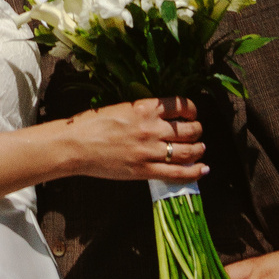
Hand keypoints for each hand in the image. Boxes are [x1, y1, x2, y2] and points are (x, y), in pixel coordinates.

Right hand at [56, 95, 206, 181]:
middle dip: (197, 131)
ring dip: (198, 150)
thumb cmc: (93, 124)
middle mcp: (151, 128)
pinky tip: (202, 170)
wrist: (76, 145)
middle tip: (196, 133)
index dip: (192, 110)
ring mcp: (149, 151)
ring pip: (188, 151)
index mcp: (145, 107)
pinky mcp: (145, 171)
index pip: (181, 105)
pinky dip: (194, 172)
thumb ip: (144, 111)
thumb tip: (163, 116)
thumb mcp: (121, 108)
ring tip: (199, 149)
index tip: (191, 114)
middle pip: (190, 130)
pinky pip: (178, 173)